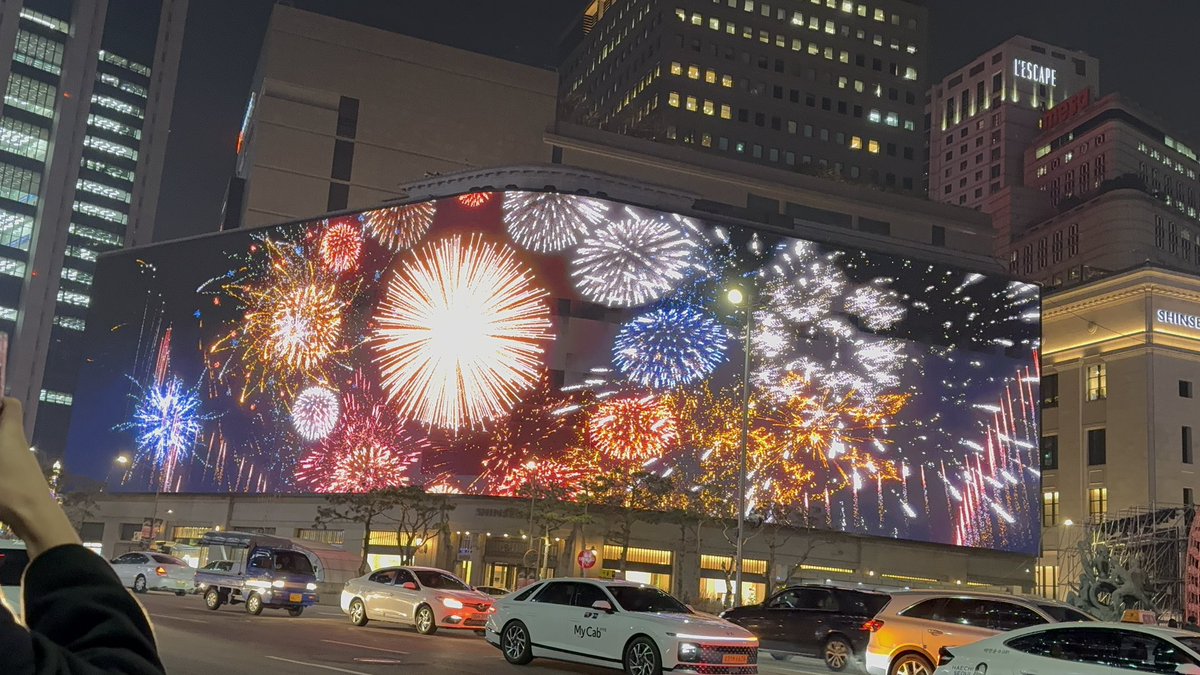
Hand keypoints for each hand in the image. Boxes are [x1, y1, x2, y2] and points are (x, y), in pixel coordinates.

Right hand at [0, 398, 78, 556]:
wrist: (37, 519)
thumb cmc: (9, 490)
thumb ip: (1, 445)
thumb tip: (3, 451)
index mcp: (10, 435)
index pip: (10, 405)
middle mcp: (19, 445)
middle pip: (4, 426)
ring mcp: (22, 462)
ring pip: (5, 445)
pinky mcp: (21, 478)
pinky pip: (5, 462)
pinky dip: (0, 460)